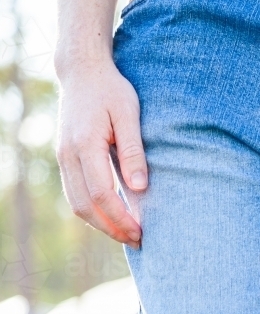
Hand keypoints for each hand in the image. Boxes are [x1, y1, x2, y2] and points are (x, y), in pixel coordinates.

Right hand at [56, 58, 145, 249]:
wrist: (83, 72)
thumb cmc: (112, 91)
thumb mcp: (129, 115)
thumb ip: (134, 151)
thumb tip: (140, 187)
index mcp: (85, 144)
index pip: (101, 194)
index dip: (120, 218)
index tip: (141, 232)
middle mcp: (68, 154)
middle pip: (85, 206)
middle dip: (111, 228)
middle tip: (138, 240)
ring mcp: (63, 157)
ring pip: (76, 203)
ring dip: (100, 224)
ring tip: (127, 234)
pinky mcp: (66, 158)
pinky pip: (75, 193)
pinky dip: (92, 211)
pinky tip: (112, 217)